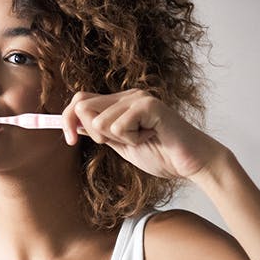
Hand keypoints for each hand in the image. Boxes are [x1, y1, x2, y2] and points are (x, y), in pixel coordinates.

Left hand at [61, 89, 227, 179]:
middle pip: (83, 106)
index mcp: (119, 103)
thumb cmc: (161, 154)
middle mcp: (127, 95)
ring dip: (118, 139)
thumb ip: (100, 132)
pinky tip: (151, 137)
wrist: (192, 163)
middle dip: (94, 133)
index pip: (80, 100)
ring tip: (142, 138)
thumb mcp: (120, 144)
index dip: (67, 119)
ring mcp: (138, 98)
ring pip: (99, 121)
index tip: (71, 140)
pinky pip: (118, 126)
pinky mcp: (149, 105)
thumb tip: (72, 124)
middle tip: (121, 141)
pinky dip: (132, 140)